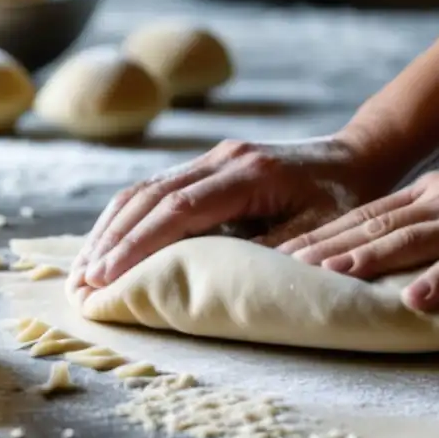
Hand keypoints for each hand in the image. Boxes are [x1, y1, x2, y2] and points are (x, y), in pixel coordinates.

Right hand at [70, 135, 390, 290]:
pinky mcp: (210, 164)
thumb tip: (226, 282)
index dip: (138, 245)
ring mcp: (213, 156)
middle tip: (81, 284)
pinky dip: (129, 218)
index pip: (178, 210)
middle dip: (111, 241)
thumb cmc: (346, 196)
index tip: (106, 278)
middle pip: (149, 197)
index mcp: (248, 173)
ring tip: (83, 270)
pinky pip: (159, 189)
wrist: (358, 154)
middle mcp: (222, 158)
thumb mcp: (322, 229)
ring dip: (111, 229)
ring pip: (146, 189)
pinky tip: (112, 243)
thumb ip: (276, 250)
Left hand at [274, 169, 438, 318]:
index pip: (372, 216)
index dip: (331, 236)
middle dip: (360, 255)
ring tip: (408, 300)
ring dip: (435, 275)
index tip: (290, 256)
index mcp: (434, 195)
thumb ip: (409, 220)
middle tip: (319, 275)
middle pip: (403, 232)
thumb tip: (349, 248)